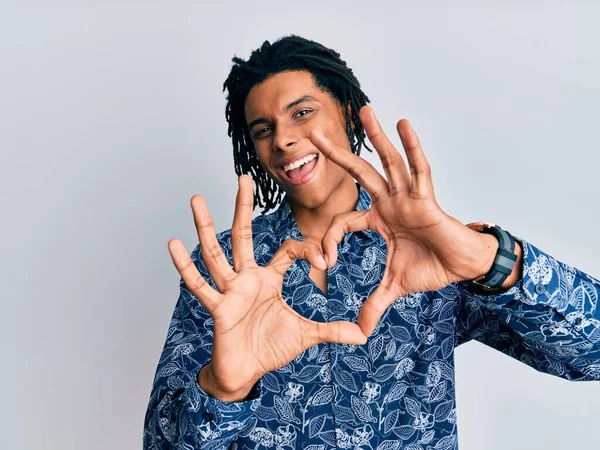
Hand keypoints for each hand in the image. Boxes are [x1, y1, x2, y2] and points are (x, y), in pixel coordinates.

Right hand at [167, 175, 366, 400]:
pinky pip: (200, 286)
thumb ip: (332, 331)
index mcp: (268, 279)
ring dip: (206, 226)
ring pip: (216, 253)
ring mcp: (229, 291)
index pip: (286, 250)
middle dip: (243, 206)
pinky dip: (186, 267)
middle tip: (243, 177)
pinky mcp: (218, 308)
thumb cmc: (270, 348)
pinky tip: (173, 244)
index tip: (324, 261)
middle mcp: (246, 278)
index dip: (306, 249)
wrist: (246, 373)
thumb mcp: (306, 335)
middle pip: (243, 235)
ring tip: (196, 198)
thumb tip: (364, 335)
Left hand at [310, 106, 493, 335]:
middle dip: (335, 154)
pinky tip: (404, 125)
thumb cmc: (431, 268)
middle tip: (312, 133)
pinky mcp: (427, 198)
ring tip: (364, 110)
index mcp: (378, 220)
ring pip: (387, 162)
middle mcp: (389, 203)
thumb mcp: (394, 286)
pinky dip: (412, 148)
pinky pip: (419, 170)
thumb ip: (375, 303)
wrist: (463, 267)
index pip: (344, 220)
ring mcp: (407, 198)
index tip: (326, 260)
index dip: (331, 238)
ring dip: (376, 137)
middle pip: (358, 174)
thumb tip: (359, 332)